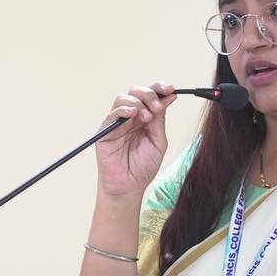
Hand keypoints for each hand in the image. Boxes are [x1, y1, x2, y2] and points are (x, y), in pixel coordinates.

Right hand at [94, 82, 175, 199]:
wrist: (129, 186)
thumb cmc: (143, 167)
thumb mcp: (158, 141)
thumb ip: (160, 120)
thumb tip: (169, 97)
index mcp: (145, 119)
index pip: (151, 96)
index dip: (159, 89)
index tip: (171, 89)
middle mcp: (131, 117)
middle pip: (136, 92)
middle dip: (149, 94)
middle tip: (157, 107)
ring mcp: (118, 123)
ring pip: (123, 98)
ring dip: (138, 102)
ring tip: (146, 117)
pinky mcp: (106, 130)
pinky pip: (112, 113)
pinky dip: (124, 110)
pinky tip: (134, 115)